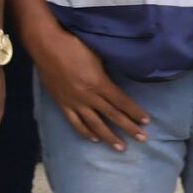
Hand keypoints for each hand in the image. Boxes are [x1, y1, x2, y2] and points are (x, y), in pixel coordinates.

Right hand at [27, 25, 149, 150]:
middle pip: (112, 115)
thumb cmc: (73, 44)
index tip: (147, 121)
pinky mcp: (62, 102)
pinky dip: (85, 131)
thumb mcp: (97, 54)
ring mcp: (73, 101)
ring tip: (121, 147)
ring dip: (109, 136)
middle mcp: (87, 96)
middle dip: (129, 127)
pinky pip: (75, 121)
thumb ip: (108, 69)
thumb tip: (121, 76)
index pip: (121, 101)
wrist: (45, 45)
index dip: (135, 112)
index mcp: (98, 82)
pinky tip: (94, 139)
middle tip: (143, 138)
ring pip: (94, 123)